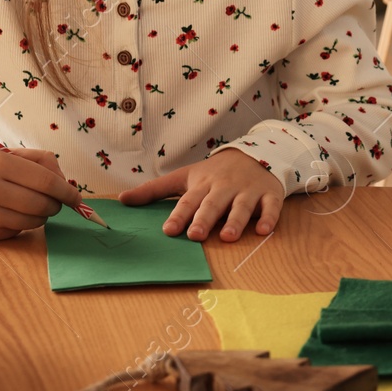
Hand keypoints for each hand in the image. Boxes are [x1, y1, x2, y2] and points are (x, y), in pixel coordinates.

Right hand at [0, 148, 83, 240]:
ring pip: (34, 221)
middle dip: (56, 205)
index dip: (67, 192)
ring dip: (41, 216)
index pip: (46, 181)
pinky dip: (21, 223)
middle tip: (53, 201)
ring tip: (29, 204)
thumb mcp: (4, 155)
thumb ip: (39, 162)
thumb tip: (67, 184)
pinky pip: (18, 230)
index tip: (77, 198)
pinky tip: (7, 213)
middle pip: (43, 204)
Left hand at [117, 148, 284, 241]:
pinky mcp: (269, 194)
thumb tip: (121, 200)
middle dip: (205, 219)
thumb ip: (155, 190)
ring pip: (242, 206)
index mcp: (203, 184)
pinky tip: (263, 230)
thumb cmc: (215, 172)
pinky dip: (268, 218)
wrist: (255, 154)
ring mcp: (248, 190)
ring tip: (228, 237)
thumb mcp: (185, 176)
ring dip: (236, 221)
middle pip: (213, 204)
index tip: (169, 231)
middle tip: (195, 235)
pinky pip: (270, 206)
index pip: (188, 201)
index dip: (179, 216)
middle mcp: (224, 187)